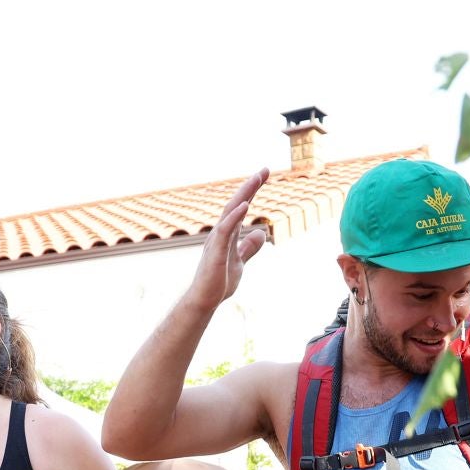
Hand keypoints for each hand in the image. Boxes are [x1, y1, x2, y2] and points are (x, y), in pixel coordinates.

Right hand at [186, 169, 270, 308]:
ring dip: (244, 194)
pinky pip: (225, 230)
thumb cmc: (218, 282)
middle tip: (264, 170)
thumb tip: (261, 233)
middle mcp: (221, 232)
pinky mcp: (216, 251)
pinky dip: (235, 216)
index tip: (263, 175)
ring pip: (230, 211)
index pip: (240, 207)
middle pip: (236, 203)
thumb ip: (249, 247)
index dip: (252, 191)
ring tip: (256, 179)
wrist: (205, 300)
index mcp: (227, 234)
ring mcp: (217, 240)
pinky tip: (245, 205)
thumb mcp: (240, 261)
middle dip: (250, 186)